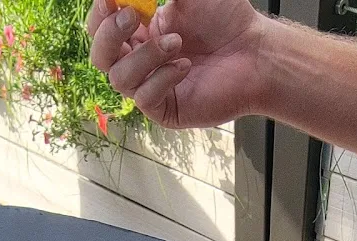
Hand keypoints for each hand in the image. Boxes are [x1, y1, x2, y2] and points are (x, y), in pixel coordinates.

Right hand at [87, 0, 266, 127]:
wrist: (256, 52)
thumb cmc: (227, 18)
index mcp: (139, 31)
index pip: (101, 27)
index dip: (100, 14)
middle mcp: (140, 61)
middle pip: (100, 56)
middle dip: (109, 34)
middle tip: (132, 16)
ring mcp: (151, 87)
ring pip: (119, 78)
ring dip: (144, 57)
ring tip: (177, 43)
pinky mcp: (165, 110)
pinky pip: (144, 98)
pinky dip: (161, 79)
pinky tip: (185, 66)